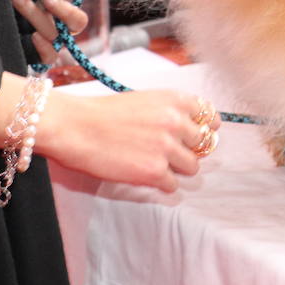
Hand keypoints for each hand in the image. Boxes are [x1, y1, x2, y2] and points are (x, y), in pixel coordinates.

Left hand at [0, 0, 86, 50]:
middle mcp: (52, 17)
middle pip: (78, 20)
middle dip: (66, 9)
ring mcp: (44, 35)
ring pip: (57, 34)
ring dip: (39, 18)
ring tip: (16, 1)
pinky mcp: (33, 51)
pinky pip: (50, 56)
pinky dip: (45, 47)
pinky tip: (32, 36)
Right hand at [38, 89, 222, 192]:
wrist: (73, 127)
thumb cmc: (104, 113)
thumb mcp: (146, 100)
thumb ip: (172, 111)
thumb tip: (192, 129)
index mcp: (177, 100)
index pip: (211, 119)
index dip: (203, 130)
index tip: (193, 138)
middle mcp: (177, 122)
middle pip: (203, 145)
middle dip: (188, 150)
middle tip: (168, 153)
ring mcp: (168, 148)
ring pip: (192, 167)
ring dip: (177, 169)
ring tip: (155, 165)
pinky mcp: (154, 171)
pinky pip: (173, 185)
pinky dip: (162, 184)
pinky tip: (146, 176)